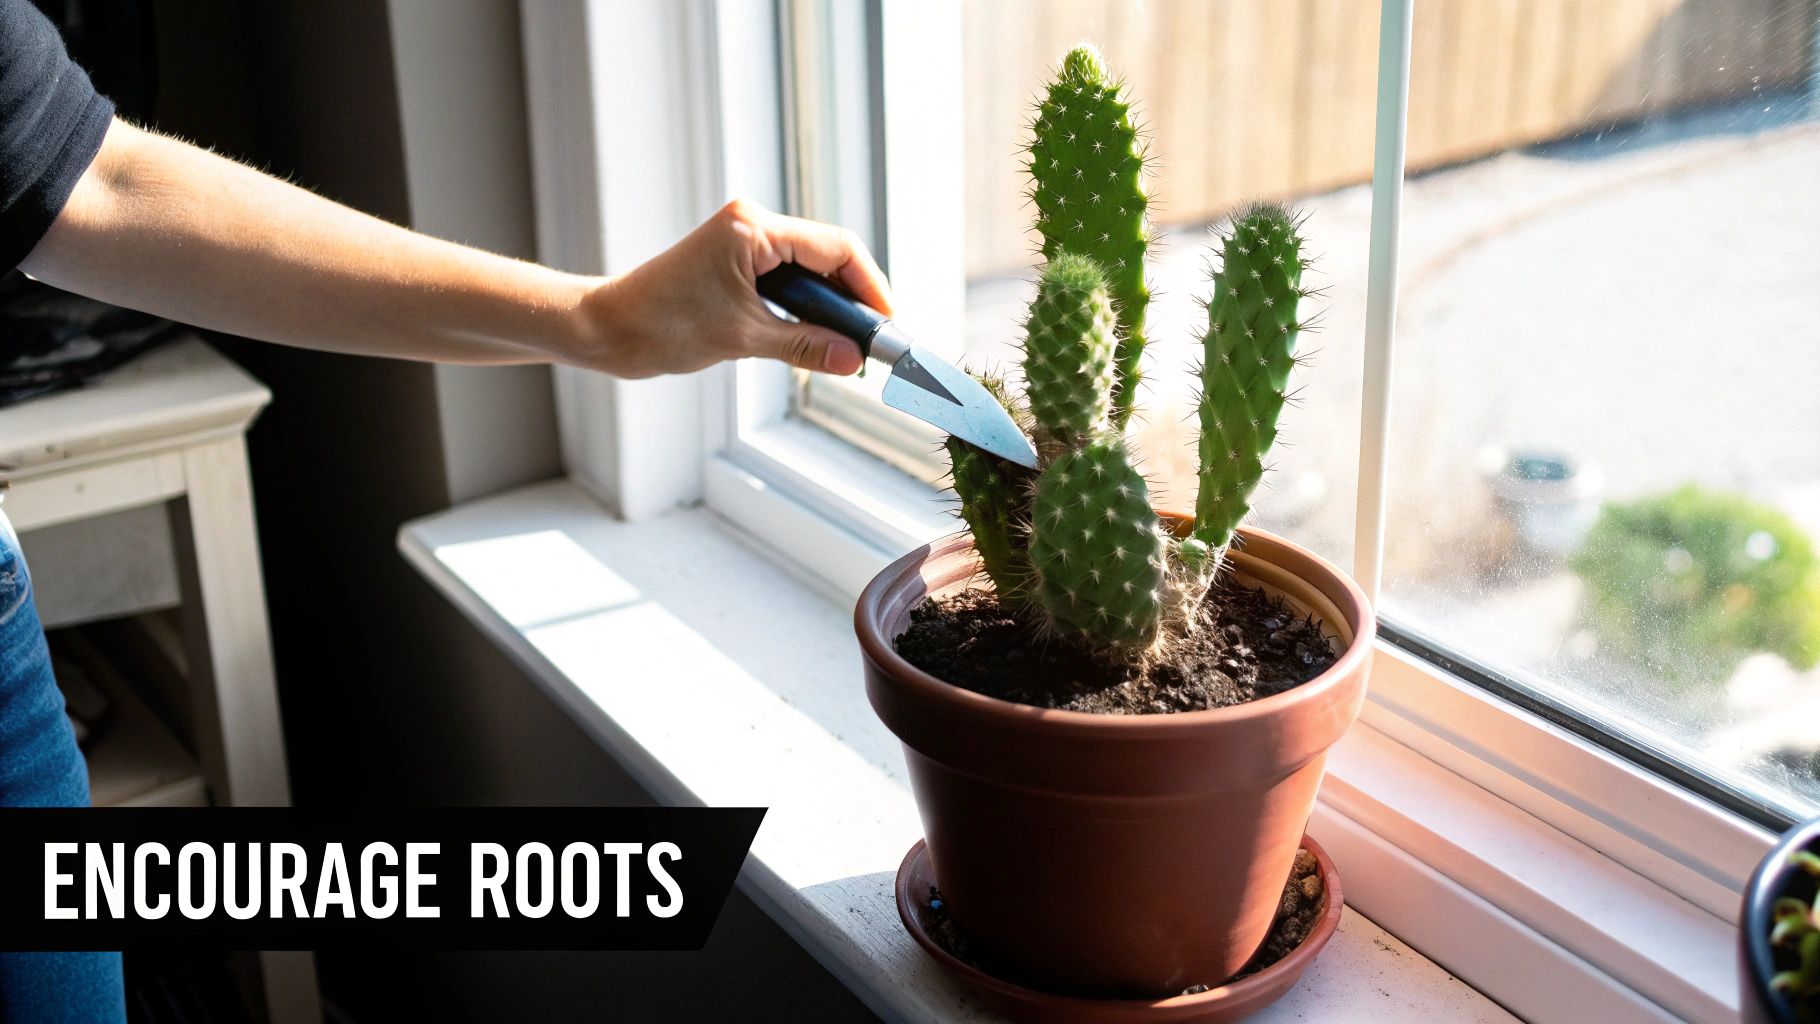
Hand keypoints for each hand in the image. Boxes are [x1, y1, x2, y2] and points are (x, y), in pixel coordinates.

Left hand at [571, 199, 893, 378]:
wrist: (607, 329)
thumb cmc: (661, 326)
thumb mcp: (743, 339)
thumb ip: (805, 346)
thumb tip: (853, 358)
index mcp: (753, 228)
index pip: (836, 248)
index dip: (870, 287)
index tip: (887, 325)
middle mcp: (751, 223)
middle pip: (828, 255)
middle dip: (853, 300)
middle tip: (872, 343)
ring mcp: (742, 238)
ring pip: (810, 268)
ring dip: (830, 306)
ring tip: (847, 345)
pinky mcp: (734, 259)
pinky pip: (787, 277)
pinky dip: (805, 306)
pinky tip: (816, 335)